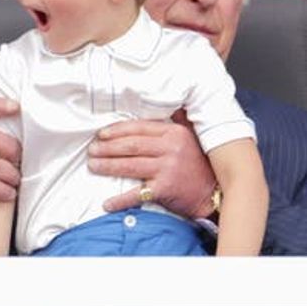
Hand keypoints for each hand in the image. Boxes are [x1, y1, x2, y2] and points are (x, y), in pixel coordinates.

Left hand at [88, 110, 216, 218]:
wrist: (215, 192)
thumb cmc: (198, 162)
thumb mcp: (190, 136)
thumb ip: (175, 120)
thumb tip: (159, 103)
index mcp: (173, 133)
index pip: (138, 128)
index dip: (116, 130)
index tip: (100, 134)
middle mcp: (170, 148)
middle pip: (130, 146)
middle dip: (107, 148)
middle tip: (91, 150)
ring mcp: (168, 168)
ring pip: (129, 166)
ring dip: (107, 166)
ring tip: (93, 166)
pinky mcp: (165, 189)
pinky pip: (138, 194)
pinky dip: (120, 200)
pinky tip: (107, 203)